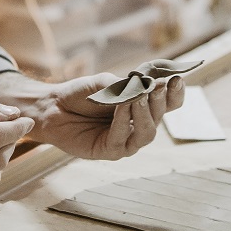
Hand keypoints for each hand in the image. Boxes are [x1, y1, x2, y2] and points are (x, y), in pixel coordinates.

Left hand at [2, 71, 185, 160]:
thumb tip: (148, 86)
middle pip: (160, 117)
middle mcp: (138, 126)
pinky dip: (124, 121)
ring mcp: (125, 141)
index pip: (168, 104)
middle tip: (158, 86)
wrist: (52, 106)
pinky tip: (123, 107)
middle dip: (161, 101)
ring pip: (146, 133)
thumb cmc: (81, 94)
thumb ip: (126, 86)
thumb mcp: (106, 83)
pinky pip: (122, 139)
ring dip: (146, 114)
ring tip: (141, 97)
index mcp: (143, 107)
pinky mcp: (109, 152)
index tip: (177, 79)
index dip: (176, 93)